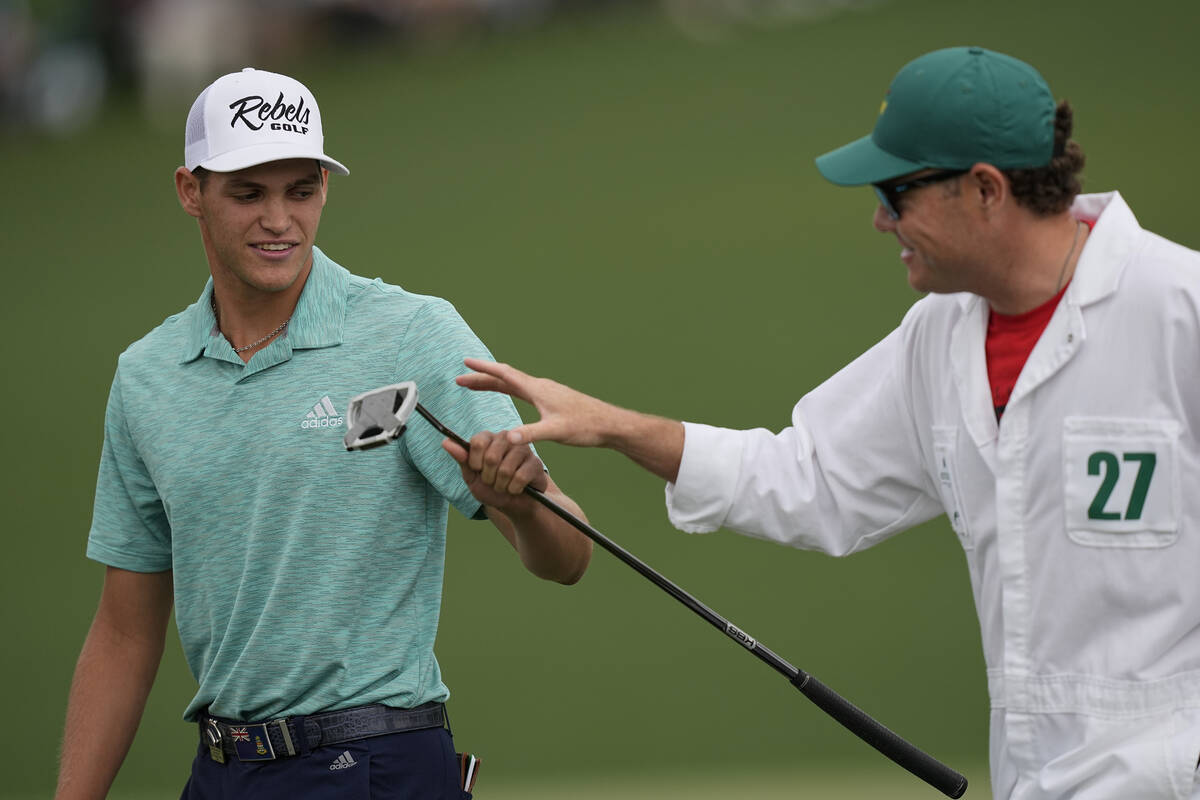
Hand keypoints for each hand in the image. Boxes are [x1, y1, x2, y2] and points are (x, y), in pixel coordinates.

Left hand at [442, 429, 547, 512]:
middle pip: (491, 457)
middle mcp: (507, 438)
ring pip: (506, 470)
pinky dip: (513, 489)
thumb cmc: (491, 488)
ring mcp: (523, 449)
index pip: (478, 442)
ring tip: (503, 486)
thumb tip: (445, 442)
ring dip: (501, 486)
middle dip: (488, 478)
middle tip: (492, 481)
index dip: (475, 462)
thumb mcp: (472, 476)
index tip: (477, 470)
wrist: (513, 504)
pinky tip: (516, 489)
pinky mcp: (536, 463)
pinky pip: (520, 478)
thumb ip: (462, 459)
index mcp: (490, 438)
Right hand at [455, 358, 615, 447]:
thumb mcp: (555, 432)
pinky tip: (506, 393)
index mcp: (537, 390)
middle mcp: (540, 387)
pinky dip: (507, 389)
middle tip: (460, 380)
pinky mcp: (551, 400)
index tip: (465, 363)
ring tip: (474, 385)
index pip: (505, 375)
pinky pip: (522, 390)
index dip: (483, 369)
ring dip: (492, 383)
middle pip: (504, 378)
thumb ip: (530, 434)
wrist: (608, 424)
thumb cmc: (585, 426)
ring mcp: (545, 392)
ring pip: (512, 383)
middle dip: (481, 378)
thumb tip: (508, 437)